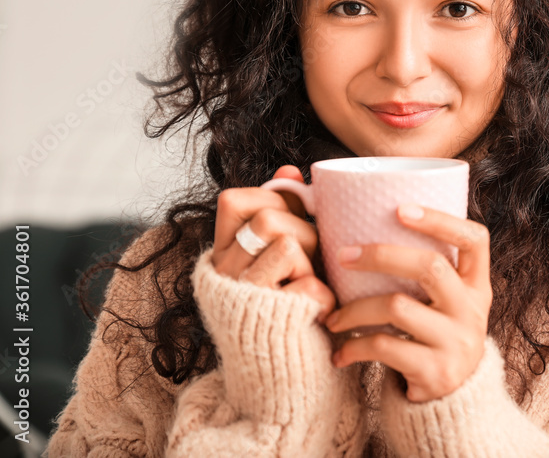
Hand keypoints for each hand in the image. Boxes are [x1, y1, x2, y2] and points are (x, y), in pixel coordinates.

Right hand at [211, 165, 336, 322]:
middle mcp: (222, 276)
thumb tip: (289, 170)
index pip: (232, 200)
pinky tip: (319, 313)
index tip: (290, 223)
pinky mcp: (271, 322)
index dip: (271, 202)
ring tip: (312, 286)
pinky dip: (325, 296)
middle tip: (311, 261)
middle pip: (267, 220)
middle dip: (305, 232)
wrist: (290, 380)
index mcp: (222, 255)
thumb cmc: (293, 311)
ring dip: (314, 262)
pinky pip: (309, 284)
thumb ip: (282, 215)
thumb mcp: (283, 258)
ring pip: (287, 243)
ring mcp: (243, 299)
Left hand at [323, 204, 492, 402]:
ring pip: (397, 307)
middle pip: (430, 266)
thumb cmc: (434, 335)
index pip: (475, 239)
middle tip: (343, 256)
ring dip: (354, 309)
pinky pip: (384, 347)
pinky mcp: (435, 371)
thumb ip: (425, 271)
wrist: (454, 401)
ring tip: (332, 317)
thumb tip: (367, 221)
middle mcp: (471, 309)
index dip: (440, 220)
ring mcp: (456, 340)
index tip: (400, 209)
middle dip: (381, 255)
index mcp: (476, 284)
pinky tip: (340, 352)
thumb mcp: (447, 302)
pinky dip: (354, 347)